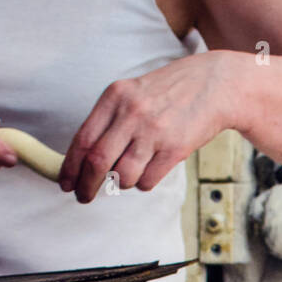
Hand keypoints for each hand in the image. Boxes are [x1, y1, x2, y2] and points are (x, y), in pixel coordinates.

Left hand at [58, 51, 238, 202]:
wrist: (215, 84)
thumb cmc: (169, 92)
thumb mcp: (133, 93)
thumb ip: (109, 120)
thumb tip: (83, 159)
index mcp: (115, 96)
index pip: (83, 140)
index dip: (70, 167)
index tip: (65, 183)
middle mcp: (132, 113)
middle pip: (97, 162)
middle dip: (86, 186)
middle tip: (83, 197)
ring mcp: (154, 132)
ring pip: (123, 176)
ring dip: (121, 184)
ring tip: (128, 175)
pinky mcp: (175, 149)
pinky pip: (147, 181)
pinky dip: (143, 183)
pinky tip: (150, 170)